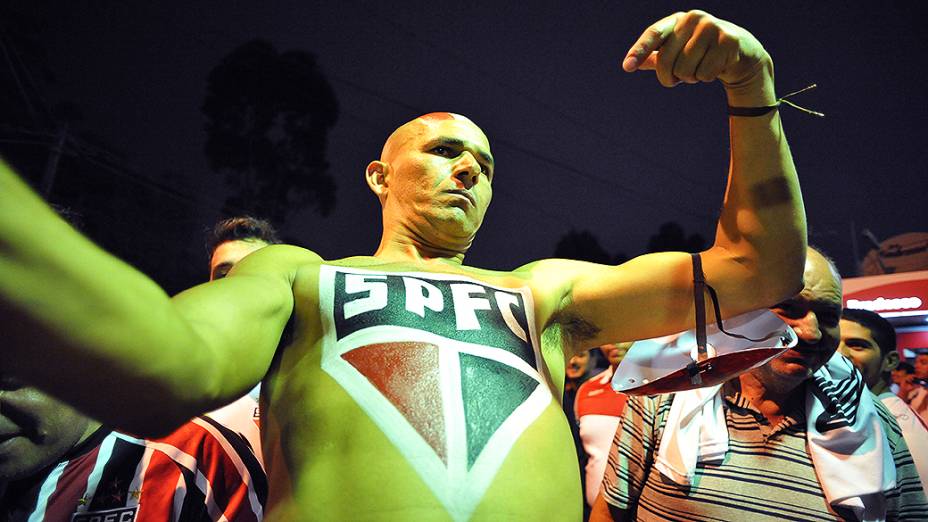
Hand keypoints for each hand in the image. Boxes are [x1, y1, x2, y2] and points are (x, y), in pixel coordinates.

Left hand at [623, 11, 772, 101]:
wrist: (740, 54)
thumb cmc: (703, 53)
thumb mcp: (678, 52)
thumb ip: (656, 57)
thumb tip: (630, 63)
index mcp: (677, 20)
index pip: (654, 34)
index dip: (639, 51)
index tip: (627, 67)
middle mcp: (693, 18)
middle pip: (666, 61)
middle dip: (670, 78)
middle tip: (680, 79)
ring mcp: (712, 28)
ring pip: (685, 70)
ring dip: (691, 78)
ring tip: (701, 68)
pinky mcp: (728, 41)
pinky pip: (704, 74)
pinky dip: (706, 78)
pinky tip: (716, 67)